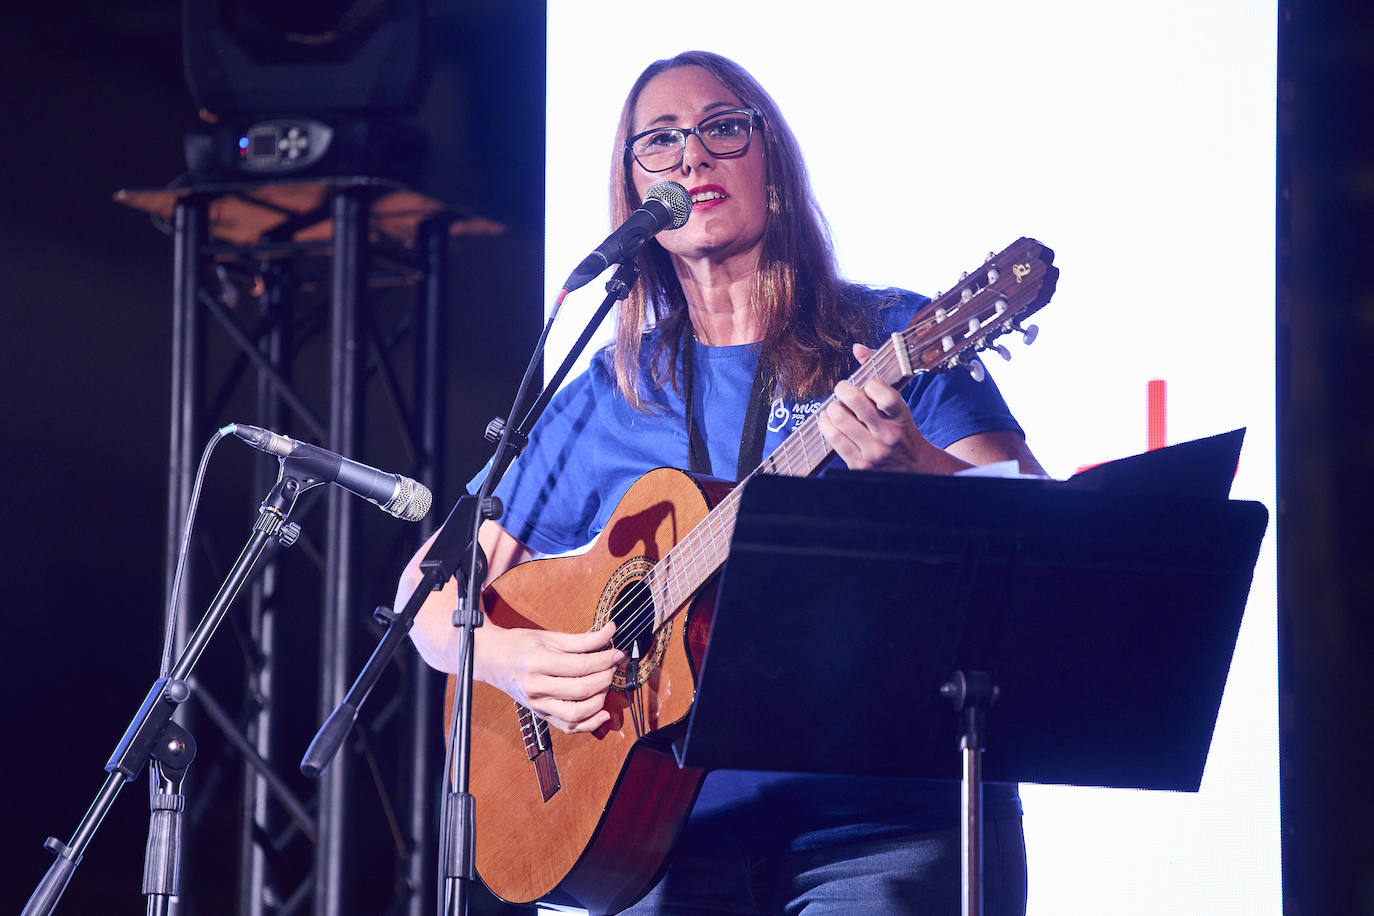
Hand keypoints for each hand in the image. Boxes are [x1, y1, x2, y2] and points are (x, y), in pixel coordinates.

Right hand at [478, 622, 624, 733]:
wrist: (493, 660)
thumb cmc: (521, 645)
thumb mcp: (550, 636)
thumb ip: (583, 639)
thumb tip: (611, 631)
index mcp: (538, 663)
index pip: (582, 665)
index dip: (606, 659)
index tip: (618, 653)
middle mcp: (537, 687)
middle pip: (582, 689)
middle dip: (606, 677)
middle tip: (613, 666)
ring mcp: (538, 705)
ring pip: (578, 713)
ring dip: (600, 699)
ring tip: (605, 683)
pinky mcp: (541, 715)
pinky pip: (569, 727)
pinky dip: (590, 724)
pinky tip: (603, 712)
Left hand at [817, 343, 941, 471]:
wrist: (915, 469)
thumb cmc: (903, 432)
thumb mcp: (899, 407)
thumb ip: (879, 378)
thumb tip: (856, 348)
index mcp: (901, 417)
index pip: (883, 393)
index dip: (870, 384)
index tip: (867, 386)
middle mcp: (887, 435)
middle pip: (855, 403)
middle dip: (843, 390)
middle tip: (842, 389)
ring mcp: (872, 451)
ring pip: (840, 420)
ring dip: (832, 408)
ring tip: (835, 407)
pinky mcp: (859, 464)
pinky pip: (834, 440)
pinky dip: (826, 425)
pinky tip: (828, 421)